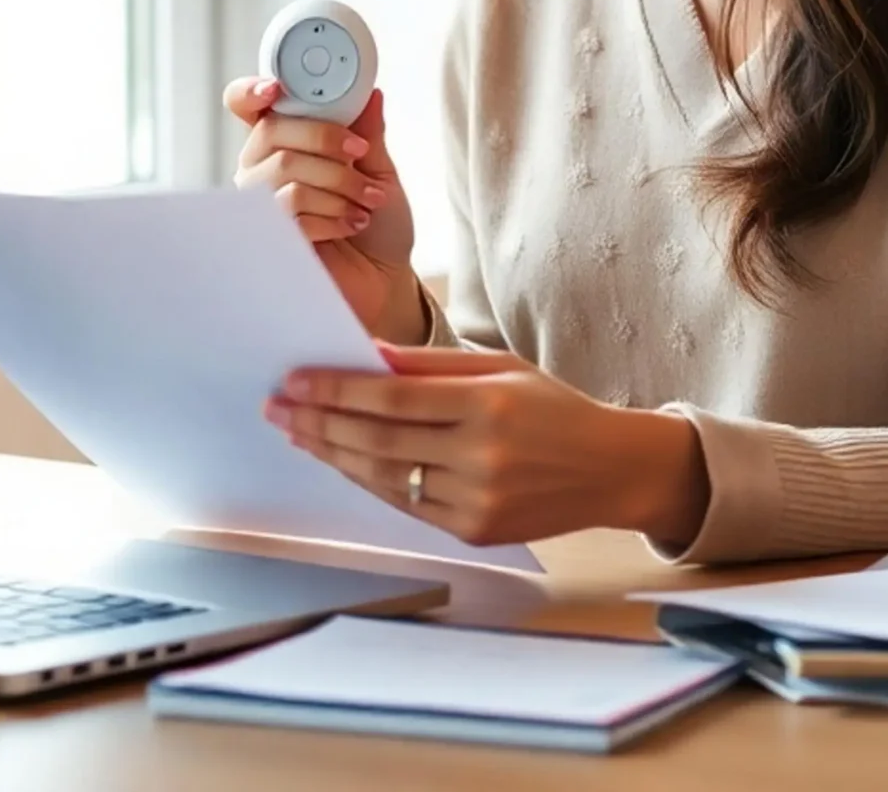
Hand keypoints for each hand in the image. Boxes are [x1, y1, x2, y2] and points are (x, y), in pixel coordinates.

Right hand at [225, 80, 423, 343]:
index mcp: (285, 142)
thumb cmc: (379, 224)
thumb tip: (371, 93)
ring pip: (283, 171)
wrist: (385, 279)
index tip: (275, 88)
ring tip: (367, 201)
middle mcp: (262, 170)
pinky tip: (351, 224)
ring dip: (337, 183)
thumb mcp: (380, 171)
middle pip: (270, 133)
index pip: (247, 106)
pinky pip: (289, 213)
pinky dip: (332, 214)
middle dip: (323, 139)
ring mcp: (260, 207)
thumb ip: (368, 134)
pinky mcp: (269, 241)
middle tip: (359, 155)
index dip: (251, 91)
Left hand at [265, 345, 710, 546]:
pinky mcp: (473, 531)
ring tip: (299, 433)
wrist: (610, 470)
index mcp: (487, 405)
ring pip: (384, 477)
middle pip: (377, 439)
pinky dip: (369, 481)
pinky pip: (405, 504)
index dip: (335, 390)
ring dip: (333, 454)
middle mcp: (481, 456)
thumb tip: (366, 355)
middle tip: (278, 407)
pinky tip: (343, 460)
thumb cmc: (552, 409)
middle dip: (319, 422)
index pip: (391, 397)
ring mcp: (476, 500)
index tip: (293, 380)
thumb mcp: (500, 368)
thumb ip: (431, 364)